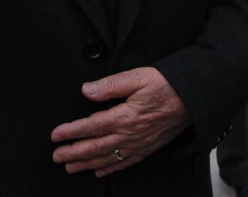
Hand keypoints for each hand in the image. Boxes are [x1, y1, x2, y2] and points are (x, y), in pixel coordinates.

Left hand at [51, 67, 190, 177]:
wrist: (192, 99)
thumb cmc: (166, 85)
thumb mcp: (137, 76)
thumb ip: (110, 85)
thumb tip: (86, 90)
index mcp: (125, 116)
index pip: (91, 126)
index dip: (71, 132)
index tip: (55, 135)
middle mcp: (130, 135)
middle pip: (95, 147)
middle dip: (73, 153)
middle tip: (56, 156)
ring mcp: (138, 144)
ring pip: (107, 158)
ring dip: (86, 163)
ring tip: (70, 167)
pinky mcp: (147, 148)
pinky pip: (125, 163)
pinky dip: (110, 168)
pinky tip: (99, 170)